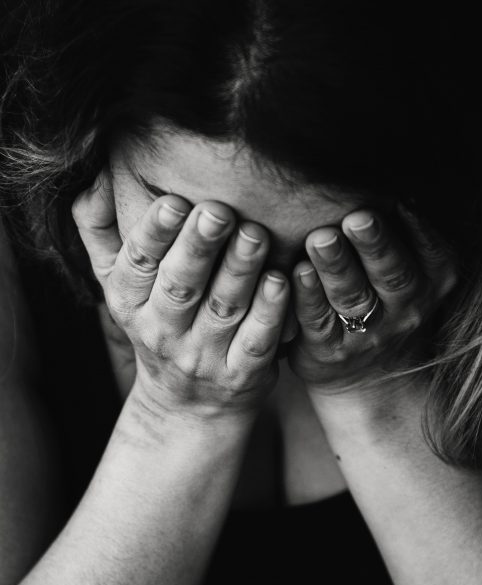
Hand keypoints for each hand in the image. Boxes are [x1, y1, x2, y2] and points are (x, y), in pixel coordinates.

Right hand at [72, 169, 288, 417]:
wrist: (188, 406)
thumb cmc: (158, 322)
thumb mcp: (119, 283)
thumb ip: (101, 230)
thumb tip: (94, 175)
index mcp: (129, 302)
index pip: (138, 264)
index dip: (154, 233)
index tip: (173, 200)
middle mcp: (162, 331)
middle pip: (181, 285)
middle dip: (199, 247)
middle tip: (219, 211)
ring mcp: (203, 356)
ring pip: (223, 309)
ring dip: (240, 270)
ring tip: (256, 234)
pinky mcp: (242, 374)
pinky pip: (257, 341)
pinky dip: (270, 312)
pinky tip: (281, 281)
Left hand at [288, 205, 455, 395]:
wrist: (370, 374)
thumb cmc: (387, 298)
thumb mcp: (413, 269)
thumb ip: (403, 230)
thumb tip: (383, 167)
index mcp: (432, 280)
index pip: (430, 251)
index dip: (416, 227)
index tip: (400, 198)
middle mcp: (406, 308)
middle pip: (392, 274)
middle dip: (375, 245)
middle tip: (358, 217)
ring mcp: (370, 333)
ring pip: (353, 297)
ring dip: (336, 267)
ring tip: (320, 239)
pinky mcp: (331, 350)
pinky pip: (318, 321)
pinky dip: (307, 297)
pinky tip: (295, 273)